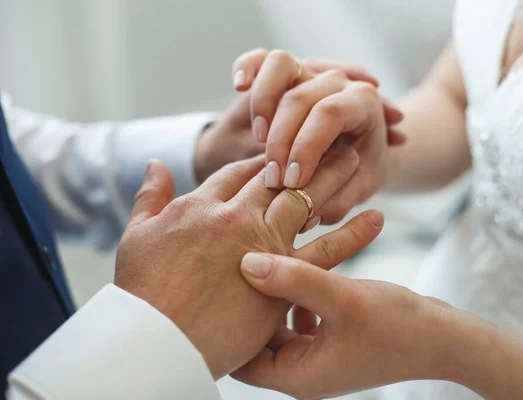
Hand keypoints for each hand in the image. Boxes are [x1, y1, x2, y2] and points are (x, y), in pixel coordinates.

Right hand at [114, 149, 384, 379]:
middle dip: (303, 153)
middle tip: (329, 136)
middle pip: (279, 175)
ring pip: (307, 199)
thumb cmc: (143, 293)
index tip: (280, 151)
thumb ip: (150, 197)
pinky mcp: (286, 276)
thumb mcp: (137, 236)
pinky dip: (354, 232)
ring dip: (332, 175)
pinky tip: (376, 218)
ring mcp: (265, 244)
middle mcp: (237, 216)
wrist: (158, 340)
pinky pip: (329, 249)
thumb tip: (157, 163)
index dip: (262, 159)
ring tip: (355, 156)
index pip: (238, 171)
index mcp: (202, 205)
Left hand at [233, 254, 467, 398]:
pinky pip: (299, 317)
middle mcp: (303, 369)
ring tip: (266, 264)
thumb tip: (247, 263)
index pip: (240, 360)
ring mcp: (317, 355)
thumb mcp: (343, 299)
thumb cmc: (400, 327)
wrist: (445, 338)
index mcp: (298, 375)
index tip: (215, 289)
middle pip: (256, 339)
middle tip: (234, 268)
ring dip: (274, 297)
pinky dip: (296, 296)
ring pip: (277, 324)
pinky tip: (302, 272)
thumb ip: (295, 279)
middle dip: (248, 306)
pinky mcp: (330, 339)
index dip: (225, 327)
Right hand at [234, 49, 405, 225]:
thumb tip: (310, 210)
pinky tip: (238, 85)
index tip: (294, 182)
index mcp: (364, 102)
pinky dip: (247, 67)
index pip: (330, 113)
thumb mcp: (356, 189)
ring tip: (260, 139)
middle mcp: (337, 80)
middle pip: (300, 96)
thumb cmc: (358, 171)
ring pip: (279, 66)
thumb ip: (339, 201)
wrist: (356, 152)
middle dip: (280, 142)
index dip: (306, 147)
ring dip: (264, 103)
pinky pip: (260, 58)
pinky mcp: (285, 75)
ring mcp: (310, 72)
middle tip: (275, 180)